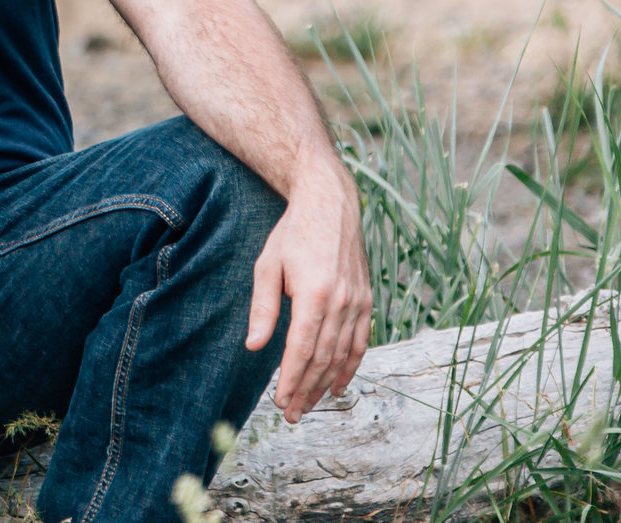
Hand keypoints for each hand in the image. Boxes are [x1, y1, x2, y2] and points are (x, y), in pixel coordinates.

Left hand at [247, 161, 371, 419]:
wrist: (330, 206)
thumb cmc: (292, 234)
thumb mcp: (267, 266)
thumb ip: (263, 308)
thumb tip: (254, 346)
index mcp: (314, 295)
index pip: (302, 350)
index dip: (292, 380)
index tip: (280, 402)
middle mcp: (341, 303)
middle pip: (323, 359)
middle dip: (307, 390)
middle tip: (291, 414)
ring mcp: (358, 303)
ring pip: (343, 356)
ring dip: (326, 385)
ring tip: (309, 406)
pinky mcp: (366, 301)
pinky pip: (360, 342)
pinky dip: (350, 367)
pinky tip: (338, 385)